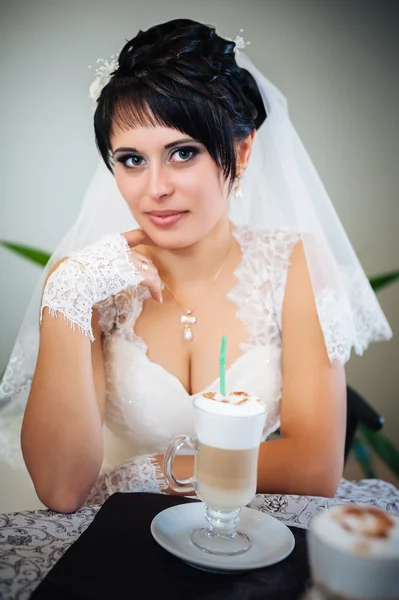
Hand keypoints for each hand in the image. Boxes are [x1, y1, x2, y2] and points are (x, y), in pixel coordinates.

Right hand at [40, 231, 154, 339]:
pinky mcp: (133, 273)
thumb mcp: (84, 263)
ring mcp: (127, 259)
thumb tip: (92, 273)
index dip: (144, 237)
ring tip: (157, 292)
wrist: (72, 280)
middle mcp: (122, 249)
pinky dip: (156, 290)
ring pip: (150, 270)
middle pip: (143, 258)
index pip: (133, 236)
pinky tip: (157, 297)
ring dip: (155, 282)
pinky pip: (151, 281)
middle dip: (150, 270)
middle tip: (153, 281)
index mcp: (110, 244)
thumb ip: (95, 263)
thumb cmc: (73, 276)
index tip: (151, 240)